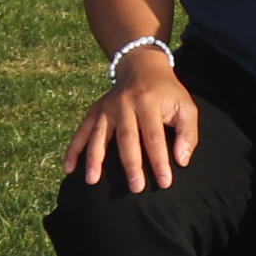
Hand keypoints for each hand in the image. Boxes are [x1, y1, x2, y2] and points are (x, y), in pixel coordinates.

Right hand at [66, 52, 199, 189]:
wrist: (143, 68)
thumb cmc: (168, 94)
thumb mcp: (186, 107)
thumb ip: (188, 133)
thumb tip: (182, 161)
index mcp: (149, 103)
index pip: (154, 137)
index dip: (159, 161)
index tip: (164, 182)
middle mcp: (125, 104)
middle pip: (127, 138)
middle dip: (131, 165)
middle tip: (136, 187)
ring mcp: (107, 108)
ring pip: (99, 136)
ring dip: (94, 159)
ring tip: (92, 181)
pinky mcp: (95, 111)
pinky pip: (81, 132)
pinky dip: (73, 150)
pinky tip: (68, 169)